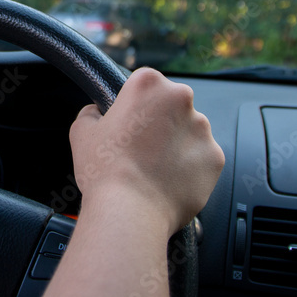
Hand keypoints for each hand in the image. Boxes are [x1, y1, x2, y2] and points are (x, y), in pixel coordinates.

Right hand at [69, 68, 224, 235]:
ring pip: (189, 131)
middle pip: (171, 105)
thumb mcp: (81, 131)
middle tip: (139, 148)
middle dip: (159, 122)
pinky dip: (189, 167)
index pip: (145, 84)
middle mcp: (181, 99)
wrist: (130, 212)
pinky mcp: (215, 157)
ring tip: (154, 169)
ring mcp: (202, 129)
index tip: (128, 124)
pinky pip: (202, 158)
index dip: (134, 105)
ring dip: (176, 144)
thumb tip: (97, 112)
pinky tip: (168, 181)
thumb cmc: (106, 171)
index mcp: (149, 84)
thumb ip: (91, 112)